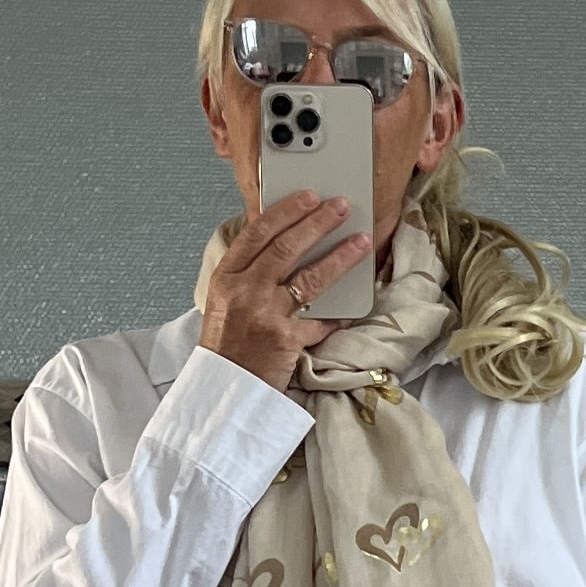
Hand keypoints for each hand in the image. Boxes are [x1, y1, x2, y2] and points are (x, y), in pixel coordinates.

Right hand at [198, 189, 371, 391]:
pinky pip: (320, 320)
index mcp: (226, 277)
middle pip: (286, 247)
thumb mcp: (225, 301)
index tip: (309, 197)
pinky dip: (339, 313)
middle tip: (340, 208)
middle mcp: (244, 291)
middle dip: (318, 222)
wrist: (224, 389)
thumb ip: (249, 273)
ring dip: (339, 256)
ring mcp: (265, 314)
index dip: (287, 211)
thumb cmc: (227, 346)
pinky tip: (355, 304)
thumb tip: (286, 244)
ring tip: (361, 241)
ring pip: (309, 277)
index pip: (258, 232)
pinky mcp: (285, 339)